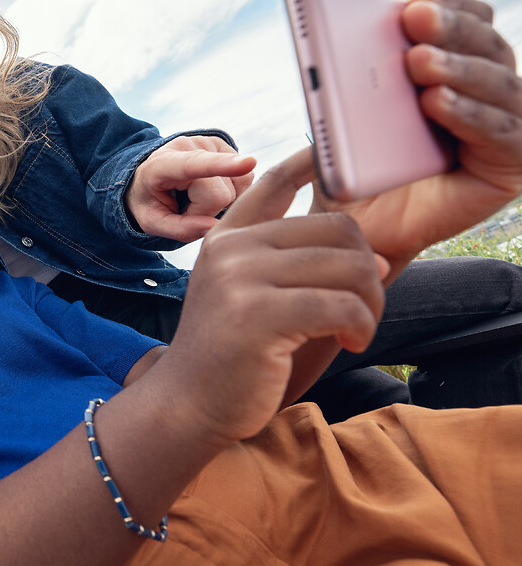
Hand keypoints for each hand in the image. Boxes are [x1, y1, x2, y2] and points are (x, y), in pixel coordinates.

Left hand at [126, 135, 255, 240]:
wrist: (149, 174)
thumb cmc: (149, 200)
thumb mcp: (151, 222)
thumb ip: (179, 229)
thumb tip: (214, 227)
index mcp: (162, 164)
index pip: (194, 165)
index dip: (221, 165)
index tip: (248, 163)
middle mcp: (189, 146)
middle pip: (219, 196)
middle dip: (206, 212)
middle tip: (186, 207)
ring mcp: (210, 143)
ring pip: (236, 188)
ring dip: (219, 202)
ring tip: (196, 195)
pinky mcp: (226, 146)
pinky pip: (245, 179)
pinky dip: (231, 192)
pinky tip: (210, 188)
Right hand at [158, 148, 387, 443]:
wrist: (189, 404)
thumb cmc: (233, 355)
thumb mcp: (251, 295)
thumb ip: (296, 265)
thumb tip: (376, 255)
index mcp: (226, 238)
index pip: (272, 183)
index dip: (310, 161)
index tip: (335, 160)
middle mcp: (230, 249)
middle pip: (337, 229)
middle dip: (369, 270)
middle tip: (362, 308)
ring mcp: (240, 279)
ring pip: (348, 266)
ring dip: (370, 302)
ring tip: (357, 328)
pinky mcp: (258, 315)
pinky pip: (341, 305)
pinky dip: (361, 325)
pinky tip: (351, 342)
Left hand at [314, 0, 521, 275]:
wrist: (359, 231)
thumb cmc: (354, 169)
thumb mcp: (346, 117)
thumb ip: (353, 79)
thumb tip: (344, 32)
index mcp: (455, 65)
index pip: (466, 18)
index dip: (444, 2)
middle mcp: (487, 89)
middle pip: (485, 43)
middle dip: (449, 26)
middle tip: (413, 15)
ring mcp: (505, 124)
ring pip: (496, 82)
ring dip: (457, 66)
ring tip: (417, 60)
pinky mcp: (511, 164)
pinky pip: (497, 131)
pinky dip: (467, 113)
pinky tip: (437, 101)